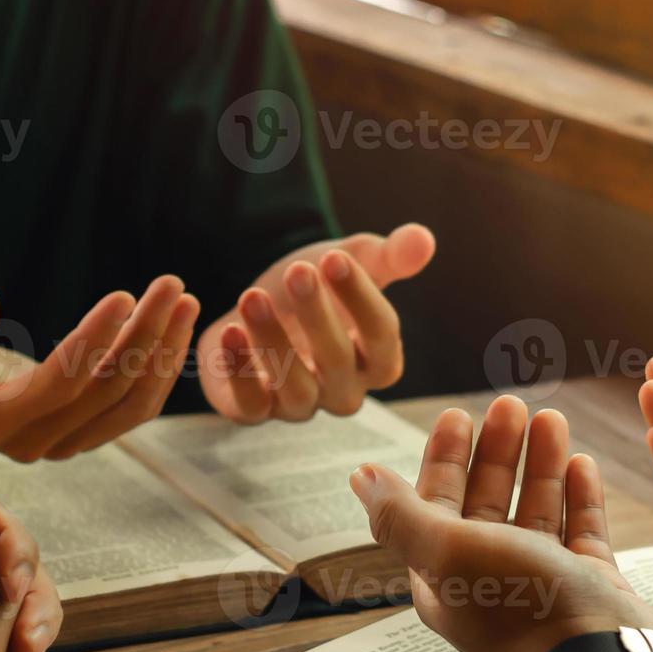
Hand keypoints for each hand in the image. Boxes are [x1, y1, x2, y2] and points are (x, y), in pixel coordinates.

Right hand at [0, 277, 199, 460]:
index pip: (57, 383)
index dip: (93, 342)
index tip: (124, 296)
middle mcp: (28, 443)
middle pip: (103, 393)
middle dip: (144, 337)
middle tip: (171, 285)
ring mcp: (59, 446)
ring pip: (129, 407)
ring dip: (163, 354)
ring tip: (184, 301)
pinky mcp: (82, 438)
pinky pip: (133, 410)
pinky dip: (159, 369)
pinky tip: (175, 327)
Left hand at [198, 224, 435, 421]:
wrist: (256, 307)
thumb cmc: (313, 288)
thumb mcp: (350, 263)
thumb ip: (388, 257)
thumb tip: (424, 240)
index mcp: (378, 360)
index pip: (382, 337)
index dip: (361, 298)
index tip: (336, 258)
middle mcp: (344, 391)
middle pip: (338, 361)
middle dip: (316, 315)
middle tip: (297, 271)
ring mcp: (300, 406)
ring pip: (294, 387)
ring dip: (272, 341)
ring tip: (252, 297)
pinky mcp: (254, 411)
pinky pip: (250, 404)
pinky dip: (238, 369)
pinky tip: (228, 330)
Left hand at [349, 395, 652, 651]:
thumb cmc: (520, 609)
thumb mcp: (445, 551)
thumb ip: (399, 514)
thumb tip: (358, 475)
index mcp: (445, 574)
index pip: (436, 503)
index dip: (444, 458)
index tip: (458, 414)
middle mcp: (490, 577)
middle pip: (488, 500)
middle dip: (496, 451)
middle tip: (511, 404)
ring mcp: (543, 581)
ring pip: (536, 508)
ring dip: (540, 463)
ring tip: (551, 419)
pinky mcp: (589, 584)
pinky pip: (580, 529)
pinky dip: (579, 495)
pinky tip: (582, 463)